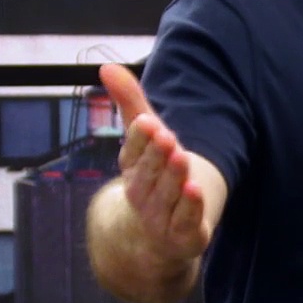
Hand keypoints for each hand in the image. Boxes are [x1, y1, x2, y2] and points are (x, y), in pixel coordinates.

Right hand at [100, 63, 212, 263]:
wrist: (159, 236)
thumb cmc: (154, 178)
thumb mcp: (146, 140)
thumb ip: (131, 103)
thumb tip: (107, 66)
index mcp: (132, 168)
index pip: (133, 151)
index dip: (141, 138)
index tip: (148, 120)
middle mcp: (142, 193)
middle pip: (148, 173)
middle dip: (156, 155)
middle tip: (166, 136)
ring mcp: (160, 217)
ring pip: (166, 195)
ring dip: (173, 177)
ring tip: (181, 158)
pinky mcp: (183, 234)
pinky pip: (185, 221)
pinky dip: (189, 208)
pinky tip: (195, 191)